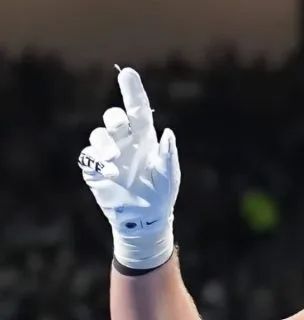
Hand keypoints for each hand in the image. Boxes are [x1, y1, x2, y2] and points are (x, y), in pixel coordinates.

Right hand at [79, 67, 178, 269]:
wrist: (145, 217)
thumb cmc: (161, 193)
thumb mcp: (169, 174)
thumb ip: (168, 154)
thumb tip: (167, 132)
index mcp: (144, 137)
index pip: (137, 109)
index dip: (132, 91)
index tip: (127, 73)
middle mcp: (124, 141)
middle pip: (113, 118)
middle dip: (113, 117)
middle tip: (118, 124)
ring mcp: (108, 154)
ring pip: (98, 135)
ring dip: (104, 142)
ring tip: (114, 159)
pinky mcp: (95, 169)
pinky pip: (89, 158)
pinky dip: (97, 162)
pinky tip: (110, 173)